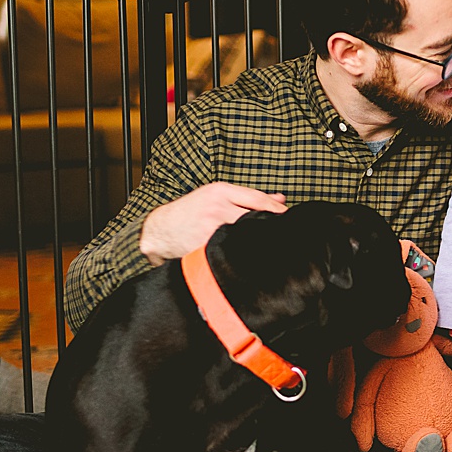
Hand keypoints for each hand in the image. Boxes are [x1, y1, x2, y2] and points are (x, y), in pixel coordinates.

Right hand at [139, 182, 287, 264]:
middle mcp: (216, 209)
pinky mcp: (205, 248)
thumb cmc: (190, 212)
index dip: (278, 210)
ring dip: (260, 243)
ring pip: (245, 236)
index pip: (258, 200)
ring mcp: (210, 229)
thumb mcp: (217, 196)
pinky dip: (244, 256)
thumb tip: (280, 199)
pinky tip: (252, 259)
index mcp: (220, 192)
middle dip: (272, 227)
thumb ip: (248, 197)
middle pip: (255, 218)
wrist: (160, 230)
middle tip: (287, 236)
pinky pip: (231, 252)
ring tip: (272, 249)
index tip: (291, 218)